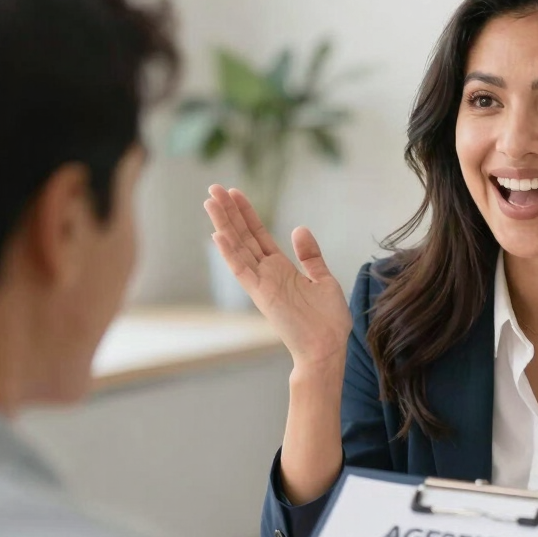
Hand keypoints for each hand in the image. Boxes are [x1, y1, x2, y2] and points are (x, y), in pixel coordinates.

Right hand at [204, 185, 351, 372]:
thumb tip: (299, 229)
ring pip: (238, 249)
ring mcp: (262, 284)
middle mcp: (267, 274)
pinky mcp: (262, 296)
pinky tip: (217, 235)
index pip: (258, 236)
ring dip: (223, 225)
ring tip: (209, 201)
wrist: (327, 348)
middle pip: (243, 237)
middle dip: (229, 212)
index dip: (247, 214)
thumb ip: (310, 256)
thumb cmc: (328, 321)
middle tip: (213, 187)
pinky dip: (230, 254)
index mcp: (282, 268)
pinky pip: (242, 272)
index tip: (234, 192)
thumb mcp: (324, 280)